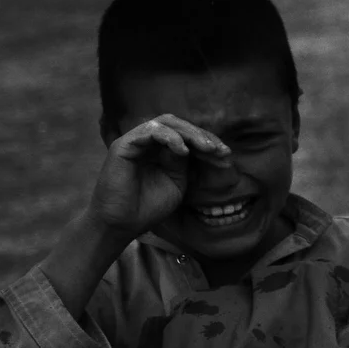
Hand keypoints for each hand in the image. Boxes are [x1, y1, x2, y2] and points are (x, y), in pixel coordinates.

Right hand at [89, 115, 228, 241]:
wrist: (122, 224)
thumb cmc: (148, 206)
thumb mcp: (176, 181)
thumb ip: (184, 162)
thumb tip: (199, 145)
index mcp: (160, 150)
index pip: (186, 136)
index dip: (208, 143)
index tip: (226, 156)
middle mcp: (147, 142)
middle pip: (179, 125)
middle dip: (203, 136)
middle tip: (220, 150)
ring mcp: (135, 142)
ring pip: (166, 123)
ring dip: (190, 134)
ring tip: (207, 148)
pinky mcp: (123, 145)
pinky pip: (149, 131)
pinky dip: (170, 137)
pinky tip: (183, 150)